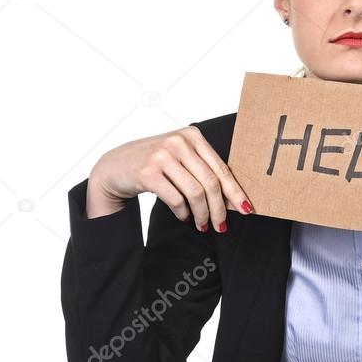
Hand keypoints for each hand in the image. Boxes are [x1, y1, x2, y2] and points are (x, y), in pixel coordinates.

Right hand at [87, 126, 253, 230]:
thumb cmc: (154, 164)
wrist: (115, 166)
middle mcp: (179, 142)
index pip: (221, 168)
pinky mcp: (148, 172)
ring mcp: (162, 155)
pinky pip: (176, 199)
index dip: (235, 191)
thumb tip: (234, 200)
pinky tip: (184, 217)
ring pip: (195, 192)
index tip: (246, 209)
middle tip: (221, 226)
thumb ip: (204, 171)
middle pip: (211, 182)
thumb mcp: (181, 159)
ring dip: (202, 214)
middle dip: (220, 208)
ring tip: (202, 225)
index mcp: (192, 136)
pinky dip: (183, 212)